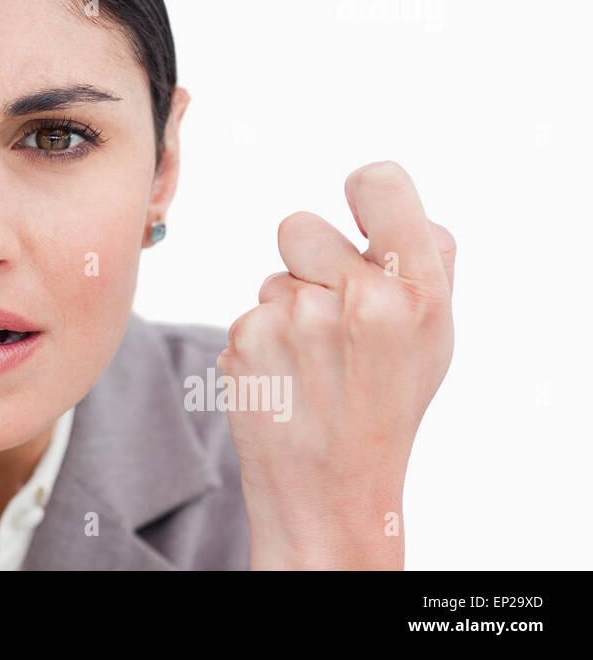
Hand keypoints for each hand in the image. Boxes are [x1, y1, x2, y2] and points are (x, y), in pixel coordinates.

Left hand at [218, 161, 455, 568]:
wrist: (330, 494)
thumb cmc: (385, 407)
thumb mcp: (432, 340)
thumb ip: (421, 266)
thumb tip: (391, 200)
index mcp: (418, 292)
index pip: (380, 183)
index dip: (363, 189)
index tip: (357, 212)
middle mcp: (360, 299)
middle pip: (299, 224)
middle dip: (305, 261)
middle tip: (330, 318)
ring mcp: (298, 319)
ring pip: (272, 277)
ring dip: (285, 308)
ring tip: (311, 364)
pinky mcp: (247, 339)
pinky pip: (249, 313)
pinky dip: (261, 342)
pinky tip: (284, 383)